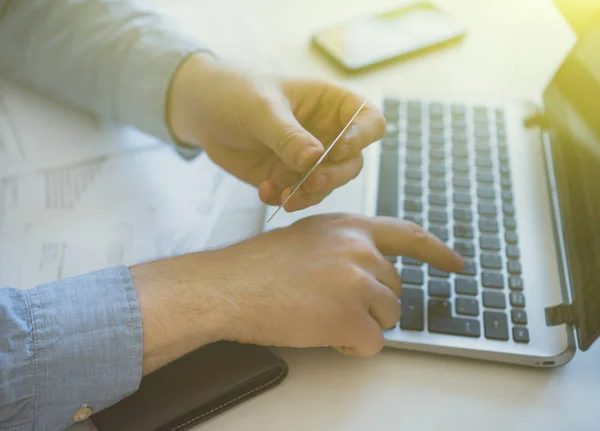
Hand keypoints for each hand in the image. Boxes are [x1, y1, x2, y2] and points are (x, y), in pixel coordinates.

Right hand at [131, 215, 462, 373]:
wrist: (227, 286)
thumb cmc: (258, 266)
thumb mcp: (308, 238)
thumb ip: (345, 246)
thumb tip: (370, 270)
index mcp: (349, 226)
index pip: (408, 235)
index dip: (436, 252)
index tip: (456, 263)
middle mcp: (359, 249)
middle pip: (394, 288)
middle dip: (371, 303)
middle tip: (329, 303)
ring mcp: (357, 281)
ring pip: (388, 317)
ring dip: (361, 323)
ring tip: (320, 314)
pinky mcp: (350, 315)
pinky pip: (373, 342)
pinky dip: (352, 344)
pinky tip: (322, 331)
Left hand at [167, 53, 384, 211]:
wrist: (203, 113)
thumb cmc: (236, 94)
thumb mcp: (261, 109)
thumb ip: (288, 135)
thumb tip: (314, 160)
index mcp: (331, 105)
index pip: (369, 121)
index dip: (361, 137)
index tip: (337, 148)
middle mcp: (327, 134)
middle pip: (352, 162)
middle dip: (333, 176)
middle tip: (311, 182)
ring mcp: (308, 160)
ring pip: (327, 186)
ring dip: (309, 195)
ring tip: (284, 197)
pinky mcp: (288, 179)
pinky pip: (298, 196)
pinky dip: (285, 199)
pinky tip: (265, 192)